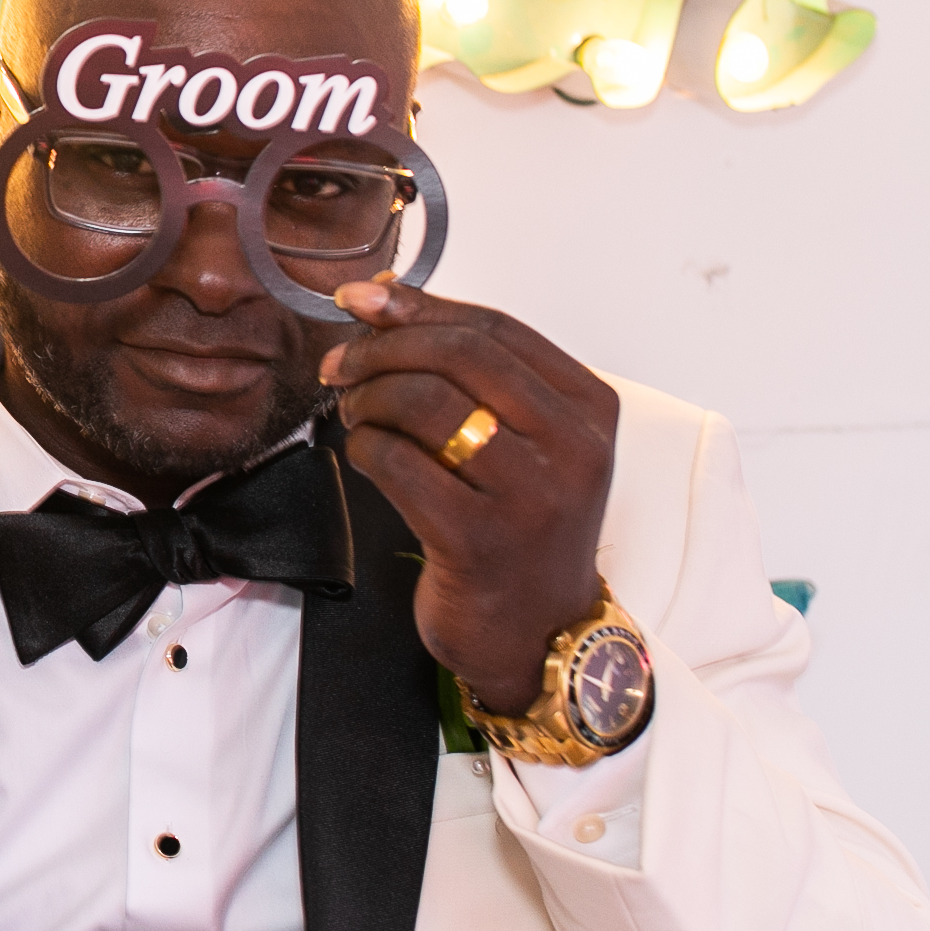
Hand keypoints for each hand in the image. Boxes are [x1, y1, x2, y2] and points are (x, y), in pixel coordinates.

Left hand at [320, 278, 618, 710]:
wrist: (538, 632)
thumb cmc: (521, 527)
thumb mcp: (523, 441)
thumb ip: (471, 372)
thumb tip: (386, 298)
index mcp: (588, 408)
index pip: (495, 329)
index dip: (419, 306)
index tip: (363, 301)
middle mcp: (572, 447)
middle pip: (459, 355)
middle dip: (383, 347)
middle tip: (341, 363)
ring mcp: (530, 496)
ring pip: (425, 403)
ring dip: (369, 397)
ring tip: (353, 411)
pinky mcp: (478, 540)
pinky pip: (398, 464)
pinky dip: (365, 447)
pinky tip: (364, 453)